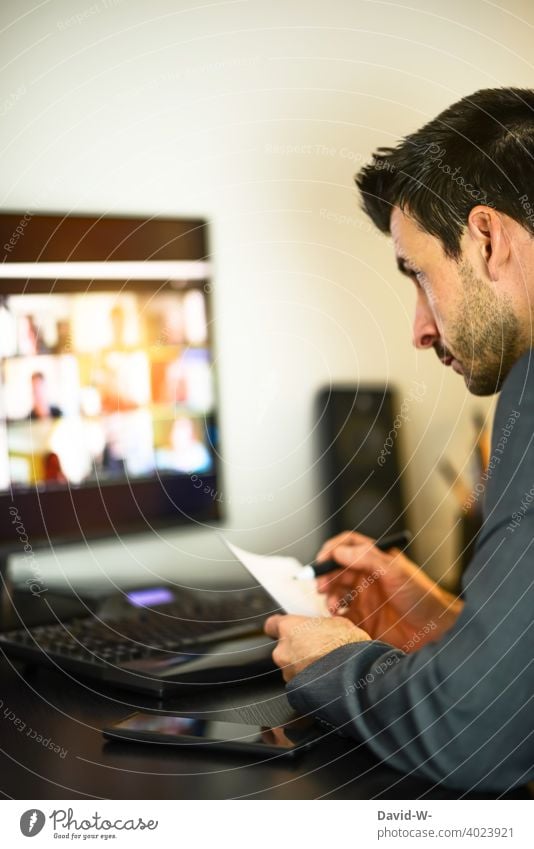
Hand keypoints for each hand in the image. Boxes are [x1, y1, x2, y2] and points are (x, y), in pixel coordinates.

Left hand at [264, 613, 370, 681]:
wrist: (357, 672)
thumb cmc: (347, 646)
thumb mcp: (335, 623)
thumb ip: (318, 626)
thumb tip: (319, 629)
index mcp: (289, 629)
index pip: (271, 625)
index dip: (280, 628)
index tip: (287, 630)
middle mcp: (283, 651)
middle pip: (283, 649)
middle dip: (296, 650)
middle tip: (315, 650)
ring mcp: (288, 673)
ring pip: (291, 668)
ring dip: (303, 667)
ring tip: (323, 666)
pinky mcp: (296, 692)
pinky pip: (299, 684)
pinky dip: (308, 682)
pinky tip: (323, 679)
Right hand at [314, 531, 462, 650]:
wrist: (436, 631)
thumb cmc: (423, 597)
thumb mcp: (396, 572)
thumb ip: (368, 558)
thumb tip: (340, 551)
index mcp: (375, 561)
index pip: (348, 547)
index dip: (333, 550)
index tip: (322, 560)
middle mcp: (367, 578)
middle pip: (337, 571)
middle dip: (326, 577)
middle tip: (322, 586)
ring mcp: (364, 599)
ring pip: (336, 593)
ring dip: (329, 598)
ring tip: (333, 606)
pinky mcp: (363, 621)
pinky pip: (341, 617)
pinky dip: (335, 617)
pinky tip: (339, 619)